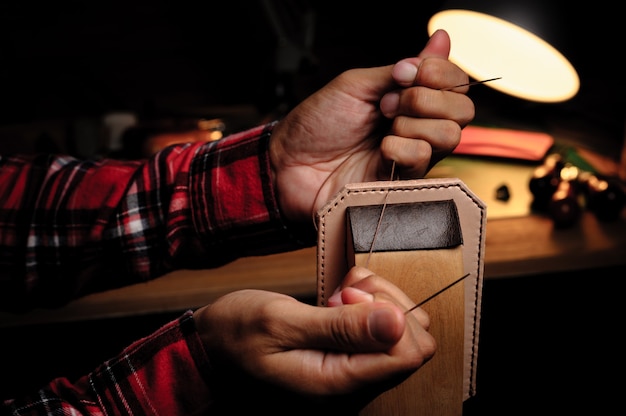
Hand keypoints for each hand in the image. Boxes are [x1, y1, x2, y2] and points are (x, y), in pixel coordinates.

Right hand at [193, 266, 434, 412]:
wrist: (211, 349)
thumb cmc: (235, 336)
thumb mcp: (280, 321)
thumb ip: (340, 325)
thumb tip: (396, 322)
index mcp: (334, 386)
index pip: (406, 354)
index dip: (387, 313)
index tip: (347, 295)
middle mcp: (350, 390)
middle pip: (413, 344)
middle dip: (387, 304)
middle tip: (344, 292)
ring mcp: (351, 379)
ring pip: (402, 335)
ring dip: (378, 302)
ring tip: (340, 294)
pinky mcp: (348, 364)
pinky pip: (383, 334)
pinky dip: (370, 307)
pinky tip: (342, 300)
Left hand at [270, 29, 474, 222]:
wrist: (288, 162)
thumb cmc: (317, 124)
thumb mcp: (357, 84)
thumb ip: (402, 69)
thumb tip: (442, 39)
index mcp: (410, 103)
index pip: (458, 85)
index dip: (442, 74)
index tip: (406, 73)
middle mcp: (418, 130)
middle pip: (463, 112)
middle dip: (426, 98)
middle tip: (388, 103)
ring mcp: (412, 159)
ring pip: (449, 136)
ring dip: (412, 122)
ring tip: (381, 126)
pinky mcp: (401, 185)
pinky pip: (423, 159)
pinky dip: (400, 147)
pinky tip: (380, 150)